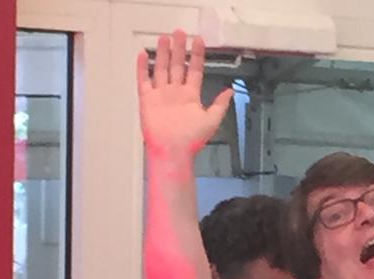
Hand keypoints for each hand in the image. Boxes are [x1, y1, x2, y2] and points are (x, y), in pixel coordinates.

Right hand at [136, 30, 232, 161]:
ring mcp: (161, 94)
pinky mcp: (147, 99)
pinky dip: (143, 67)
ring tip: (164, 38)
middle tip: (180, 32)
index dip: (197, 55)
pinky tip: (143, 55)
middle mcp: (176, 92)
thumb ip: (220, 104)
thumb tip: (231, 91)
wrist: (172, 150)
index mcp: (191, 96)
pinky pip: (144, 80)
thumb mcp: (211, 120)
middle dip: (179, 49)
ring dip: (162, 53)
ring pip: (161, 68)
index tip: (199, 41)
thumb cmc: (191, 140)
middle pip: (177, 65)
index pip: (194, 70)